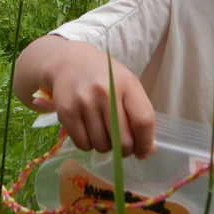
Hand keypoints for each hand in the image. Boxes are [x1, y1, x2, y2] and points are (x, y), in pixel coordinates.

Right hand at [45, 43, 155, 158]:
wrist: (70, 62)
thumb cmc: (105, 76)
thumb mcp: (127, 84)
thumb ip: (139, 112)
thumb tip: (147, 149)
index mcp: (126, 83)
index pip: (143, 121)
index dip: (145, 142)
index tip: (143, 150)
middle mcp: (105, 92)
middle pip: (123, 140)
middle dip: (126, 150)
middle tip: (122, 145)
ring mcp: (84, 102)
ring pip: (102, 146)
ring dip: (105, 146)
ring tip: (103, 131)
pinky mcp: (66, 112)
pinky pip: (83, 144)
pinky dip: (88, 144)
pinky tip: (89, 130)